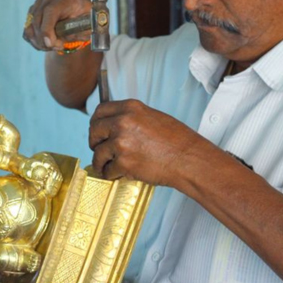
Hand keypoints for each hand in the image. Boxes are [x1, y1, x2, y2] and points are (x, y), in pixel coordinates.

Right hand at [23, 0, 92, 50]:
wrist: (82, 15)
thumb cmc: (86, 21)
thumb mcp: (87, 26)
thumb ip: (74, 33)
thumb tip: (54, 42)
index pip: (51, 10)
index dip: (47, 29)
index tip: (49, 44)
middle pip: (38, 19)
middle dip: (44, 39)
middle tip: (57, 47)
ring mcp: (40, 2)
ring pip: (30, 26)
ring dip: (39, 42)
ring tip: (53, 46)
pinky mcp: (33, 11)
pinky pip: (28, 30)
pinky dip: (35, 41)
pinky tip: (46, 43)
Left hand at [89, 99, 207, 186]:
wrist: (188, 160)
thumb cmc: (177, 141)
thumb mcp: (152, 117)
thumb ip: (131, 118)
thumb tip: (114, 124)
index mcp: (130, 108)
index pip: (100, 111)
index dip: (96, 122)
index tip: (96, 130)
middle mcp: (123, 122)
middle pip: (94, 130)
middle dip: (94, 142)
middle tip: (98, 149)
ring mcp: (121, 142)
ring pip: (98, 153)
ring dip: (100, 161)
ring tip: (106, 166)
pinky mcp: (123, 162)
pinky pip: (107, 170)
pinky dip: (110, 174)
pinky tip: (116, 174)